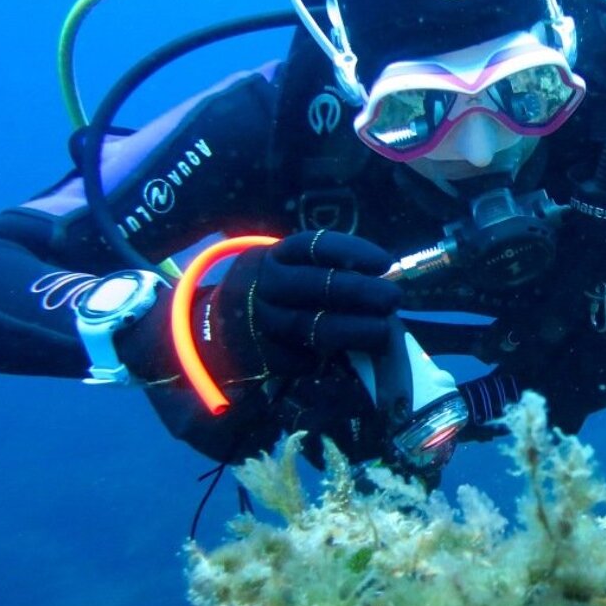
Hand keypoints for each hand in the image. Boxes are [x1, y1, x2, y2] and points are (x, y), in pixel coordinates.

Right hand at [200, 230, 402, 379]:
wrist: (212, 331)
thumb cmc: (271, 294)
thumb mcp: (285, 271)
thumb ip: (323, 273)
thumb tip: (380, 283)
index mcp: (272, 257)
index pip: (313, 246)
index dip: (352, 251)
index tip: (385, 262)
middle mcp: (263, 287)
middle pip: (314, 285)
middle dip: (360, 292)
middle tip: (394, 298)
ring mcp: (260, 324)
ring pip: (310, 327)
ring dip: (354, 331)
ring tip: (385, 332)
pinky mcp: (262, 359)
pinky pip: (303, 358)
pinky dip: (330, 358)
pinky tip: (354, 355)